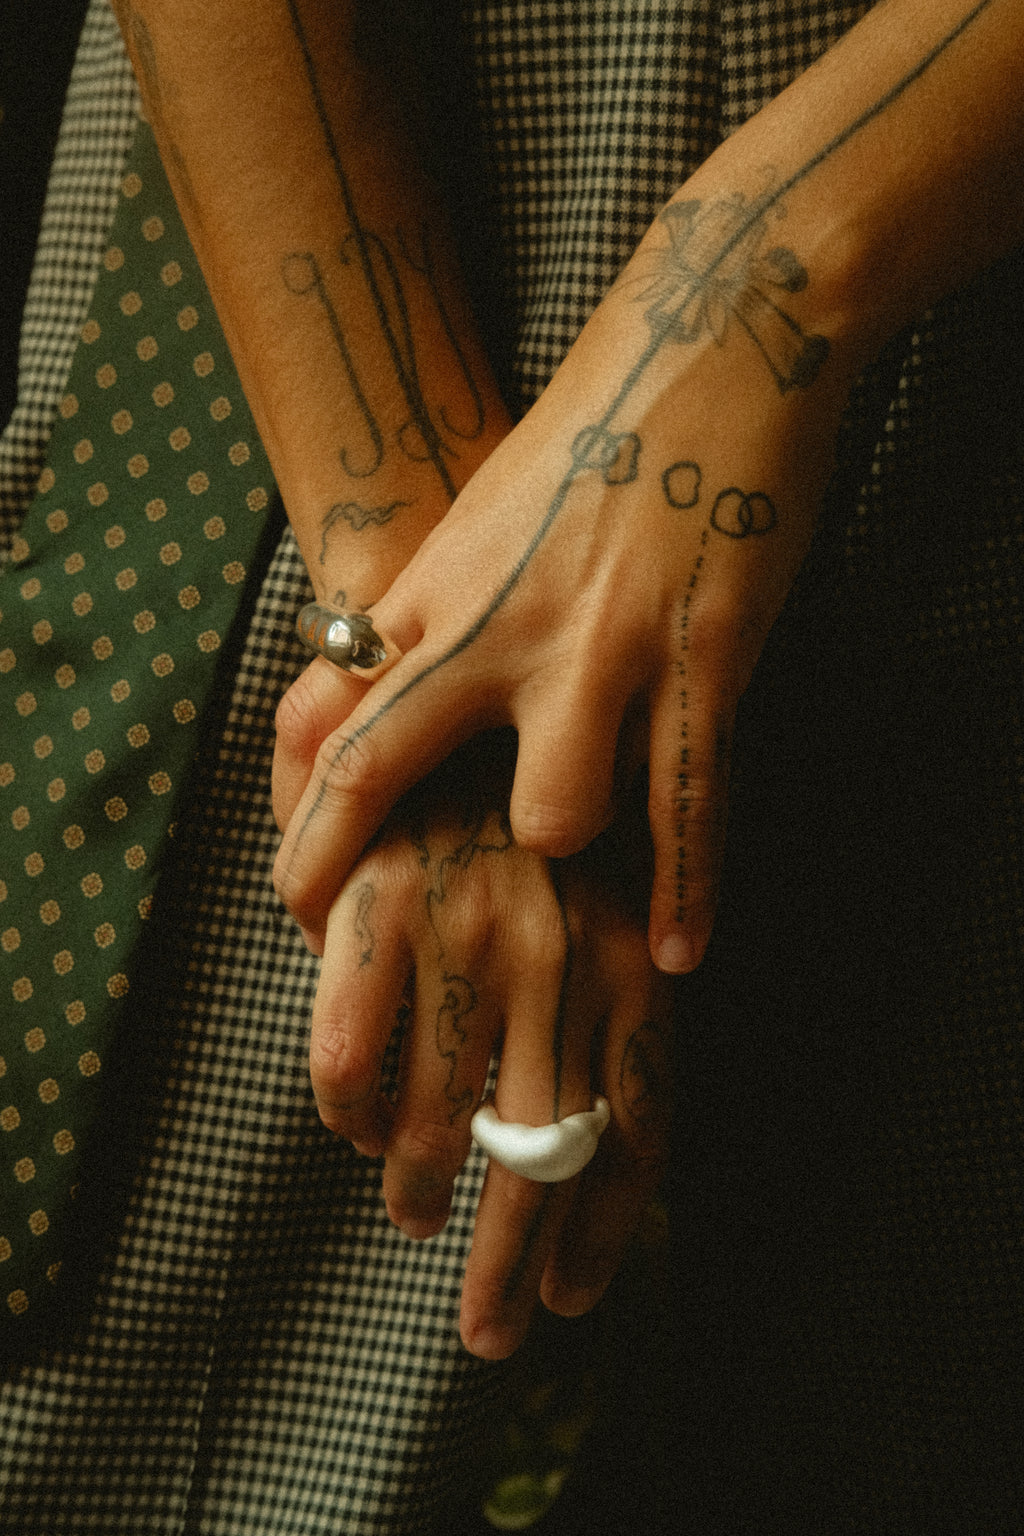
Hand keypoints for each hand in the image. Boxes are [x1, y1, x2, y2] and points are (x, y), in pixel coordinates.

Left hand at [273, 184, 853, 973]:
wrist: (719, 334)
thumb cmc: (597, 429)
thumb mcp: (479, 517)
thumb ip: (420, 613)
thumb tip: (343, 679)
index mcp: (437, 589)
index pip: (328, 725)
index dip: (304, 826)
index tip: (295, 902)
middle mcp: (498, 626)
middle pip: (390, 775)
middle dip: (369, 877)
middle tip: (363, 951)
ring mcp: (602, 645)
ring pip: (554, 817)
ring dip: (570, 848)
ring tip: (589, 859)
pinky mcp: (703, 654)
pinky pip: (688, 803)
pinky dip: (685, 890)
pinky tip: (674, 955)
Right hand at [305, 735, 672, 1358]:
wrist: (479, 695)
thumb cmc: (551, 821)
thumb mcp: (612, 910)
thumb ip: (610, 1018)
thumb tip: (595, 1156)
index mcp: (635, 964)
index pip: (632, 1133)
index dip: (599, 1232)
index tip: (571, 1298)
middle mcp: (561, 962)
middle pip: (538, 1159)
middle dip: (510, 1265)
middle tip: (492, 1333)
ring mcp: (467, 937)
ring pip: (432, 1122)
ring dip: (416, 1188)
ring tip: (411, 1215)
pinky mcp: (381, 906)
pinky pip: (347, 1055)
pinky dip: (346, 1111)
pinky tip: (352, 1132)